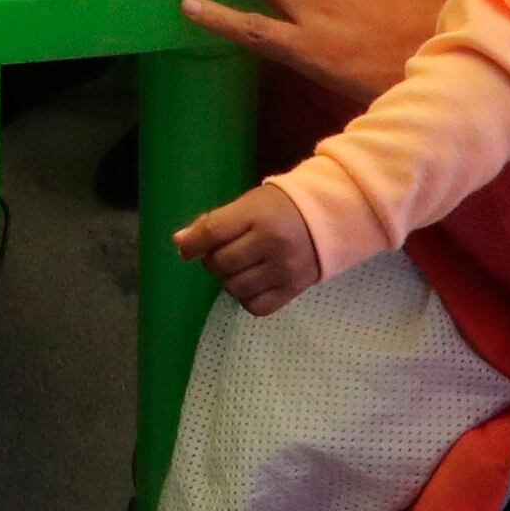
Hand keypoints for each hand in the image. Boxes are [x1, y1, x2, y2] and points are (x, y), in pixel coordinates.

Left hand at [170, 181, 326, 315]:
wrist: (328, 218)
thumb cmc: (280, 207)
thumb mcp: (248, 204)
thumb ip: (214, 222)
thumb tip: (180, 242)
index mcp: (257, 216)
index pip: (213, 233)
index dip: (192, 244)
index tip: (186, 249)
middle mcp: (271, 244)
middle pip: (221, 263)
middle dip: (213, 260)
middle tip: (223, 254)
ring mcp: (283, 270)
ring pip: (235, 287)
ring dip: (228, 279)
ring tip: (238, 267)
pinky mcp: (293, 290)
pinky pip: (255, 306)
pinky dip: (246, 297)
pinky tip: (251, 283)